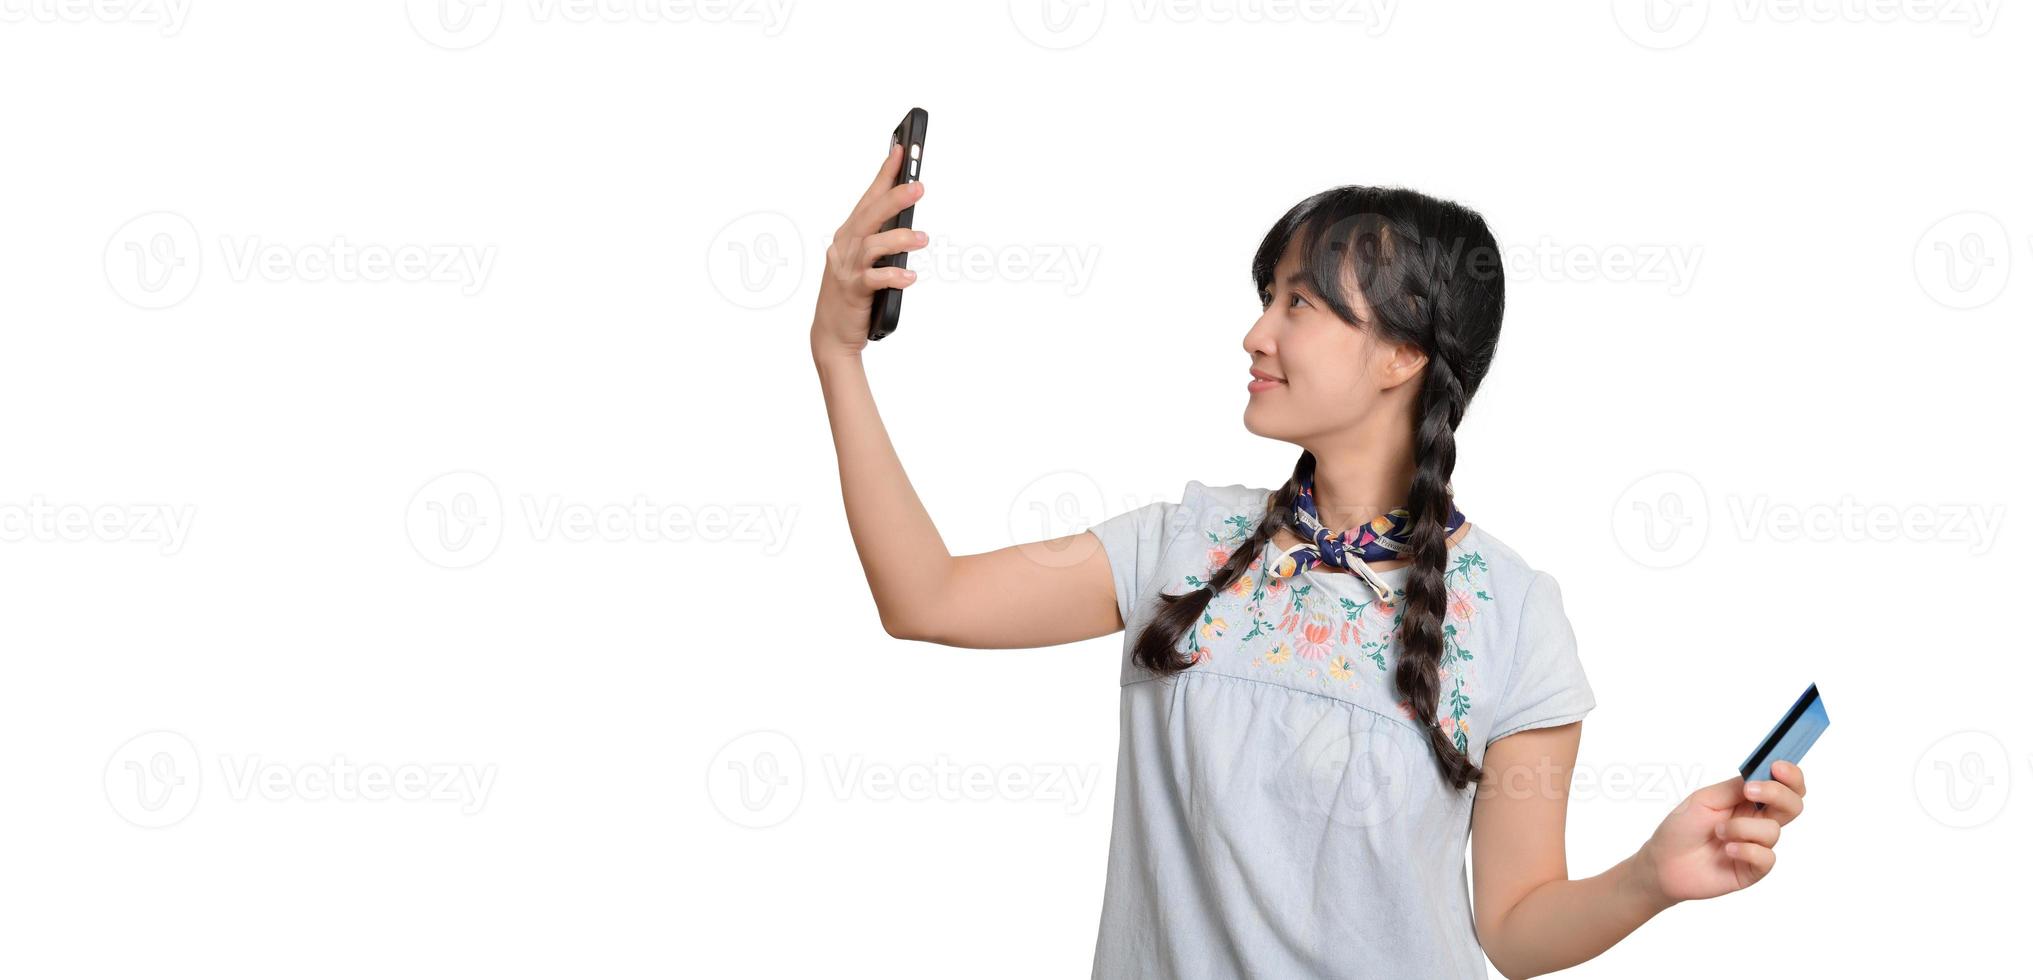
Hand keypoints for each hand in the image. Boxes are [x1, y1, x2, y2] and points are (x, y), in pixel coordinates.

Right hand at [811, 141, 927, 359]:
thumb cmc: (853, 294)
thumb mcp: (864, 260)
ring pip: (872, 245)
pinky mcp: (852, 291)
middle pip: (869, 215)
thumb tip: (909, 221)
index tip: (902, 150)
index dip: (884, 173)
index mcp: (848, 234)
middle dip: (894, 198)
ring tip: (923, 238)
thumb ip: (880, 240)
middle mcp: (844, 246)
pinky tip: (909, 277)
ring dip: (899, 239)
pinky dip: (893, 277)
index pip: (869, 197)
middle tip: (919, 187)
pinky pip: (873, 280)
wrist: (832, 333)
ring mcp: (845, 268)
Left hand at [1636, 760, 1806, 905]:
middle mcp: (1757, 822)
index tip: (1777, 767)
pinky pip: (1767, 857)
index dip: (1790, 776)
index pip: (1783, 786)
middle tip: (1750, 791)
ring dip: (1742, 827)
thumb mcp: (1704, 799)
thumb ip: (1733, 789)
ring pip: (1773, 831)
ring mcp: (1757, 846)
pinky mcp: (1753, 869)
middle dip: (1779, 794)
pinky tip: (1728, 850)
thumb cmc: (1681, 829)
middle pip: (1793, 805)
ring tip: (1718, 832)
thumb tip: (1760, 776)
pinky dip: (1747, 850)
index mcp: (1748, 801)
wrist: (1664, 862)